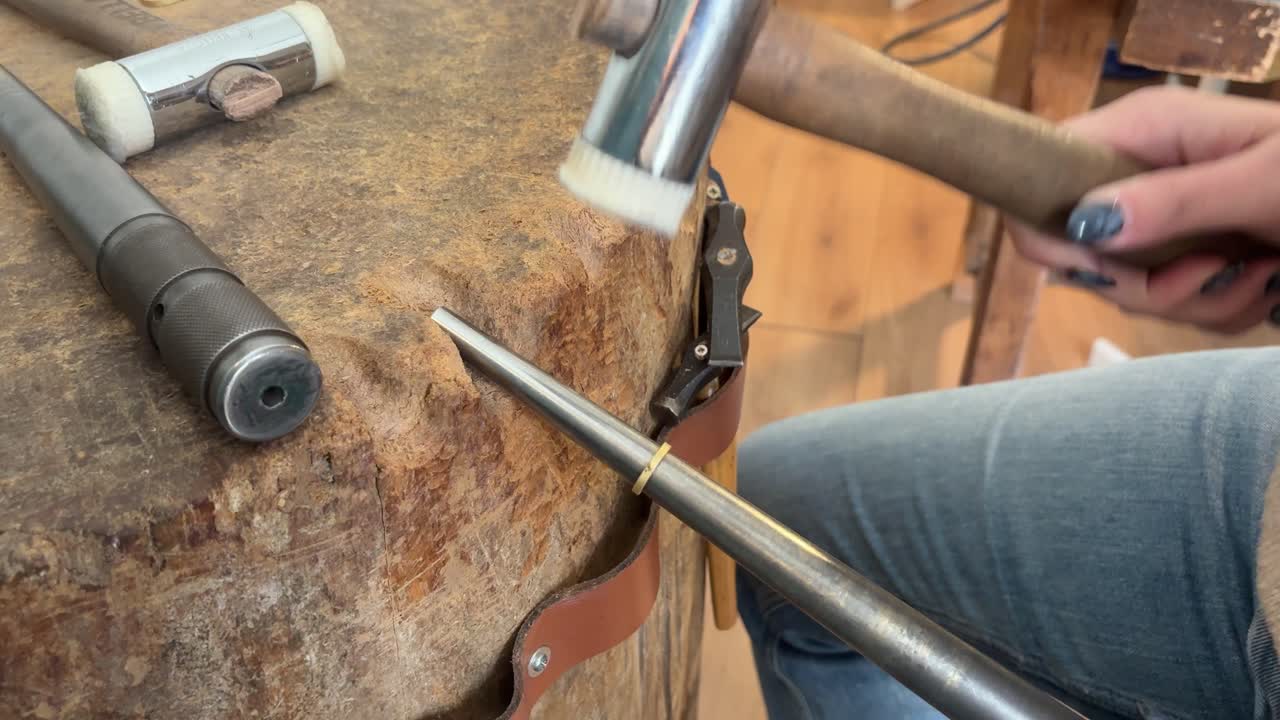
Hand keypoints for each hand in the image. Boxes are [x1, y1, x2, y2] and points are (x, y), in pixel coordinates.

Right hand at [1007, 86, 1279, 333]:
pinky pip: (1169, 305)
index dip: (1056, 231)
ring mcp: (1162, 217)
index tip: (1110, 263)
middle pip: (1080, 251)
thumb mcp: (1262, 183)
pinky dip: (1217, 309)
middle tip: (1212, 269)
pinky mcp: (1186, 253)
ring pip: (1127, 288)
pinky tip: (1264, 282)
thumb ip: (1175, 201)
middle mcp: (1139, 173)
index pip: (1042, 178)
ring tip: (1260, 272)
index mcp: (1143, 132)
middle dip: (1145, 284)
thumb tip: (1087, 224)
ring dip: (1195, 300)